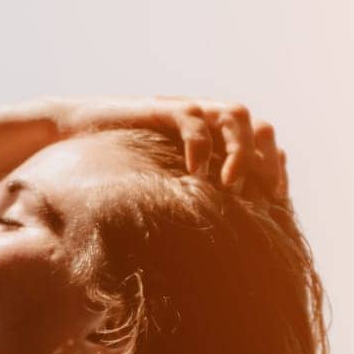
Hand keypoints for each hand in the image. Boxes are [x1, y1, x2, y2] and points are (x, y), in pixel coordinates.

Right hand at [53, 96, 287, 198]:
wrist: (76, 136)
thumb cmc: (123, 169)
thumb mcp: (167, 187)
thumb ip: (196, 201)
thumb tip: (226, 244)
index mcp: (220, 139)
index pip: (266, 147)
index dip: (277, 172)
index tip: (277, 204)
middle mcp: (210, 120)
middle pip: (261, 129)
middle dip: (266, 163)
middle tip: (259, 198)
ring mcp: (188, 111)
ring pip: (235, 116)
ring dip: (240, 152)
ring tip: (230, 186)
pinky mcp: (162, 108)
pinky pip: (192, 118)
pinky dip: (201, 145)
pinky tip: (194, 172)